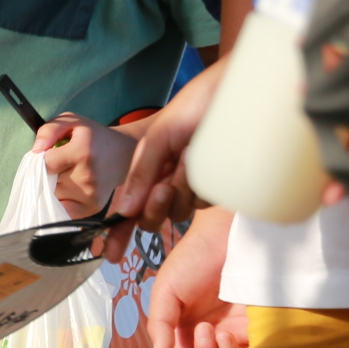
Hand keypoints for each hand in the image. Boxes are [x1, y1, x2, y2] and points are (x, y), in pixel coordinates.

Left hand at [36, 114, 133, 216]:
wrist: (124, 154)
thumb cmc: (93, 136)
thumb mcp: (72, 122)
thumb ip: (49, 130)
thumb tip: (36, 150)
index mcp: (82, 152)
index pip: (45, 164)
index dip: (41, 160)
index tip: (49, 155)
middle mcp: (87, 176)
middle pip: (48, 181)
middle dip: (49, 173)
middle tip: (62, 165)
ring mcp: (90, 195)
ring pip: (53, 195)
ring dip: (55, 187)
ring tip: (69, 175)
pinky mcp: (92, 208)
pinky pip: (62, 209)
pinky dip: (61, 200)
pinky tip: (71, 188)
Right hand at [111, 62, 224, 231]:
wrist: (236, 92)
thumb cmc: (193, 107)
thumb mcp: (159, 137)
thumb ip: (140, 173)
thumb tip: (125, 210)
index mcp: (148, 171)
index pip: (129, 208)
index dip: (119, 233)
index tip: (112, 255)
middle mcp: (169, 182)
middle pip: (152, 218)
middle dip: (155, 206)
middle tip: (165, 185)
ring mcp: (194, 187)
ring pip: (180, 212)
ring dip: (184, 188)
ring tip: (191, 157)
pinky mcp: (219, 188)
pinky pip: (206, 202)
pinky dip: (204, 185)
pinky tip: (208, 160)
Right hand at [147, 208, 248, 347]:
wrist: (228, 235)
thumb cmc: (193, 258)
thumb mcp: (166, 290)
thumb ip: (159, 324)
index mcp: (183, 332)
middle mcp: (209, 338)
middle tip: (203, 331)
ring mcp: (236, 334)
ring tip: (220, 333)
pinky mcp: (260, 328)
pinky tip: (241, 346)